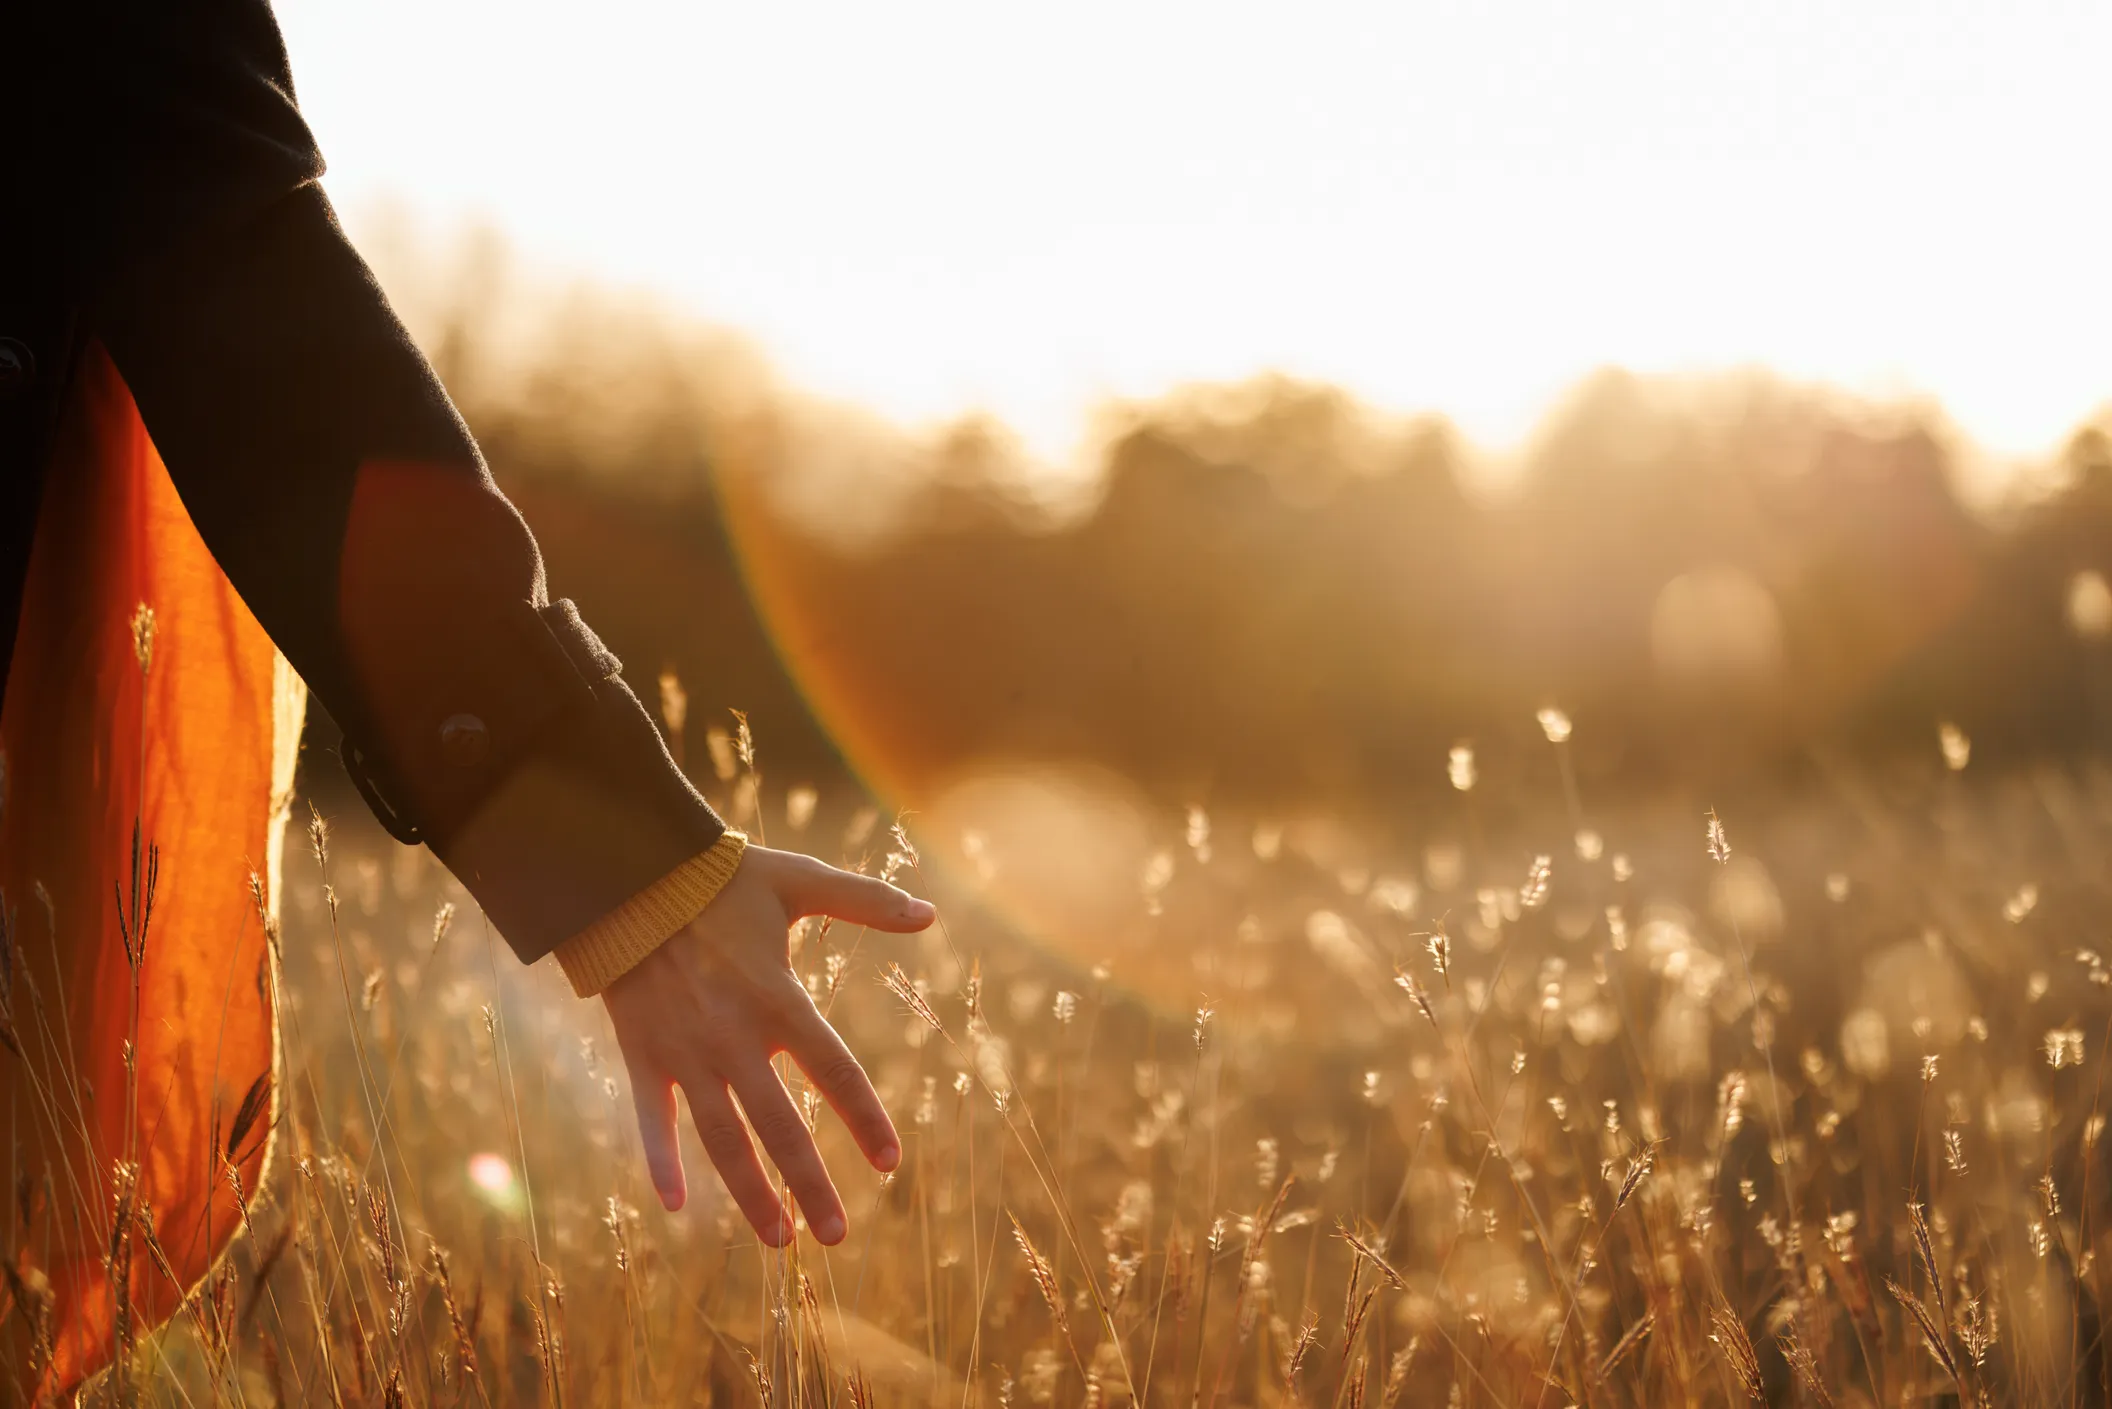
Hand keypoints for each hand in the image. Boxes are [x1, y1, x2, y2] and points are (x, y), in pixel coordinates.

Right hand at [602, 844, 934, 1245]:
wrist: (627, 875)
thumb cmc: (719, 878)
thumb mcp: (797, 882)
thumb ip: (865, 901)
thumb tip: (930, 914)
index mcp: (778, 1000)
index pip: (836, 1072)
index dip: (866, 1120)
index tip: (890, 1165)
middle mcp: (734, 1037)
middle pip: (781, 1127)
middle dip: (810, 1185)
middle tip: (835, 1235)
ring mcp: (685, 1052)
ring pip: (722, 1139)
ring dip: (750, 1193)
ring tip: (779, 1240)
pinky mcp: (642, 1053)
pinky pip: (650, 1119)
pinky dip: (661, 1161)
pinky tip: (678, 1205)